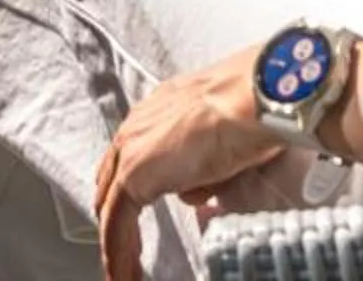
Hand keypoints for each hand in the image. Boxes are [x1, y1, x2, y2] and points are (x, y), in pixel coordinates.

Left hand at [94, 46, 284, 280]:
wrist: (249, 99)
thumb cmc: (250, 109)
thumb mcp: (222, 140)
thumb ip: (202, 166)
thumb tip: (195, 192)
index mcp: (157, 111)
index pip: (132, 155)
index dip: (130, 188)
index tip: (134, 213)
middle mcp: (137, 127)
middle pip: (112, 181)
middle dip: (116, 217)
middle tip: (123, 247)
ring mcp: (131, 150)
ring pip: (112, 207)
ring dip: (118, 243)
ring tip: (124, 273)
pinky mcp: (134, 175)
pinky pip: (116, 223)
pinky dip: (119, 252)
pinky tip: (124, 274)